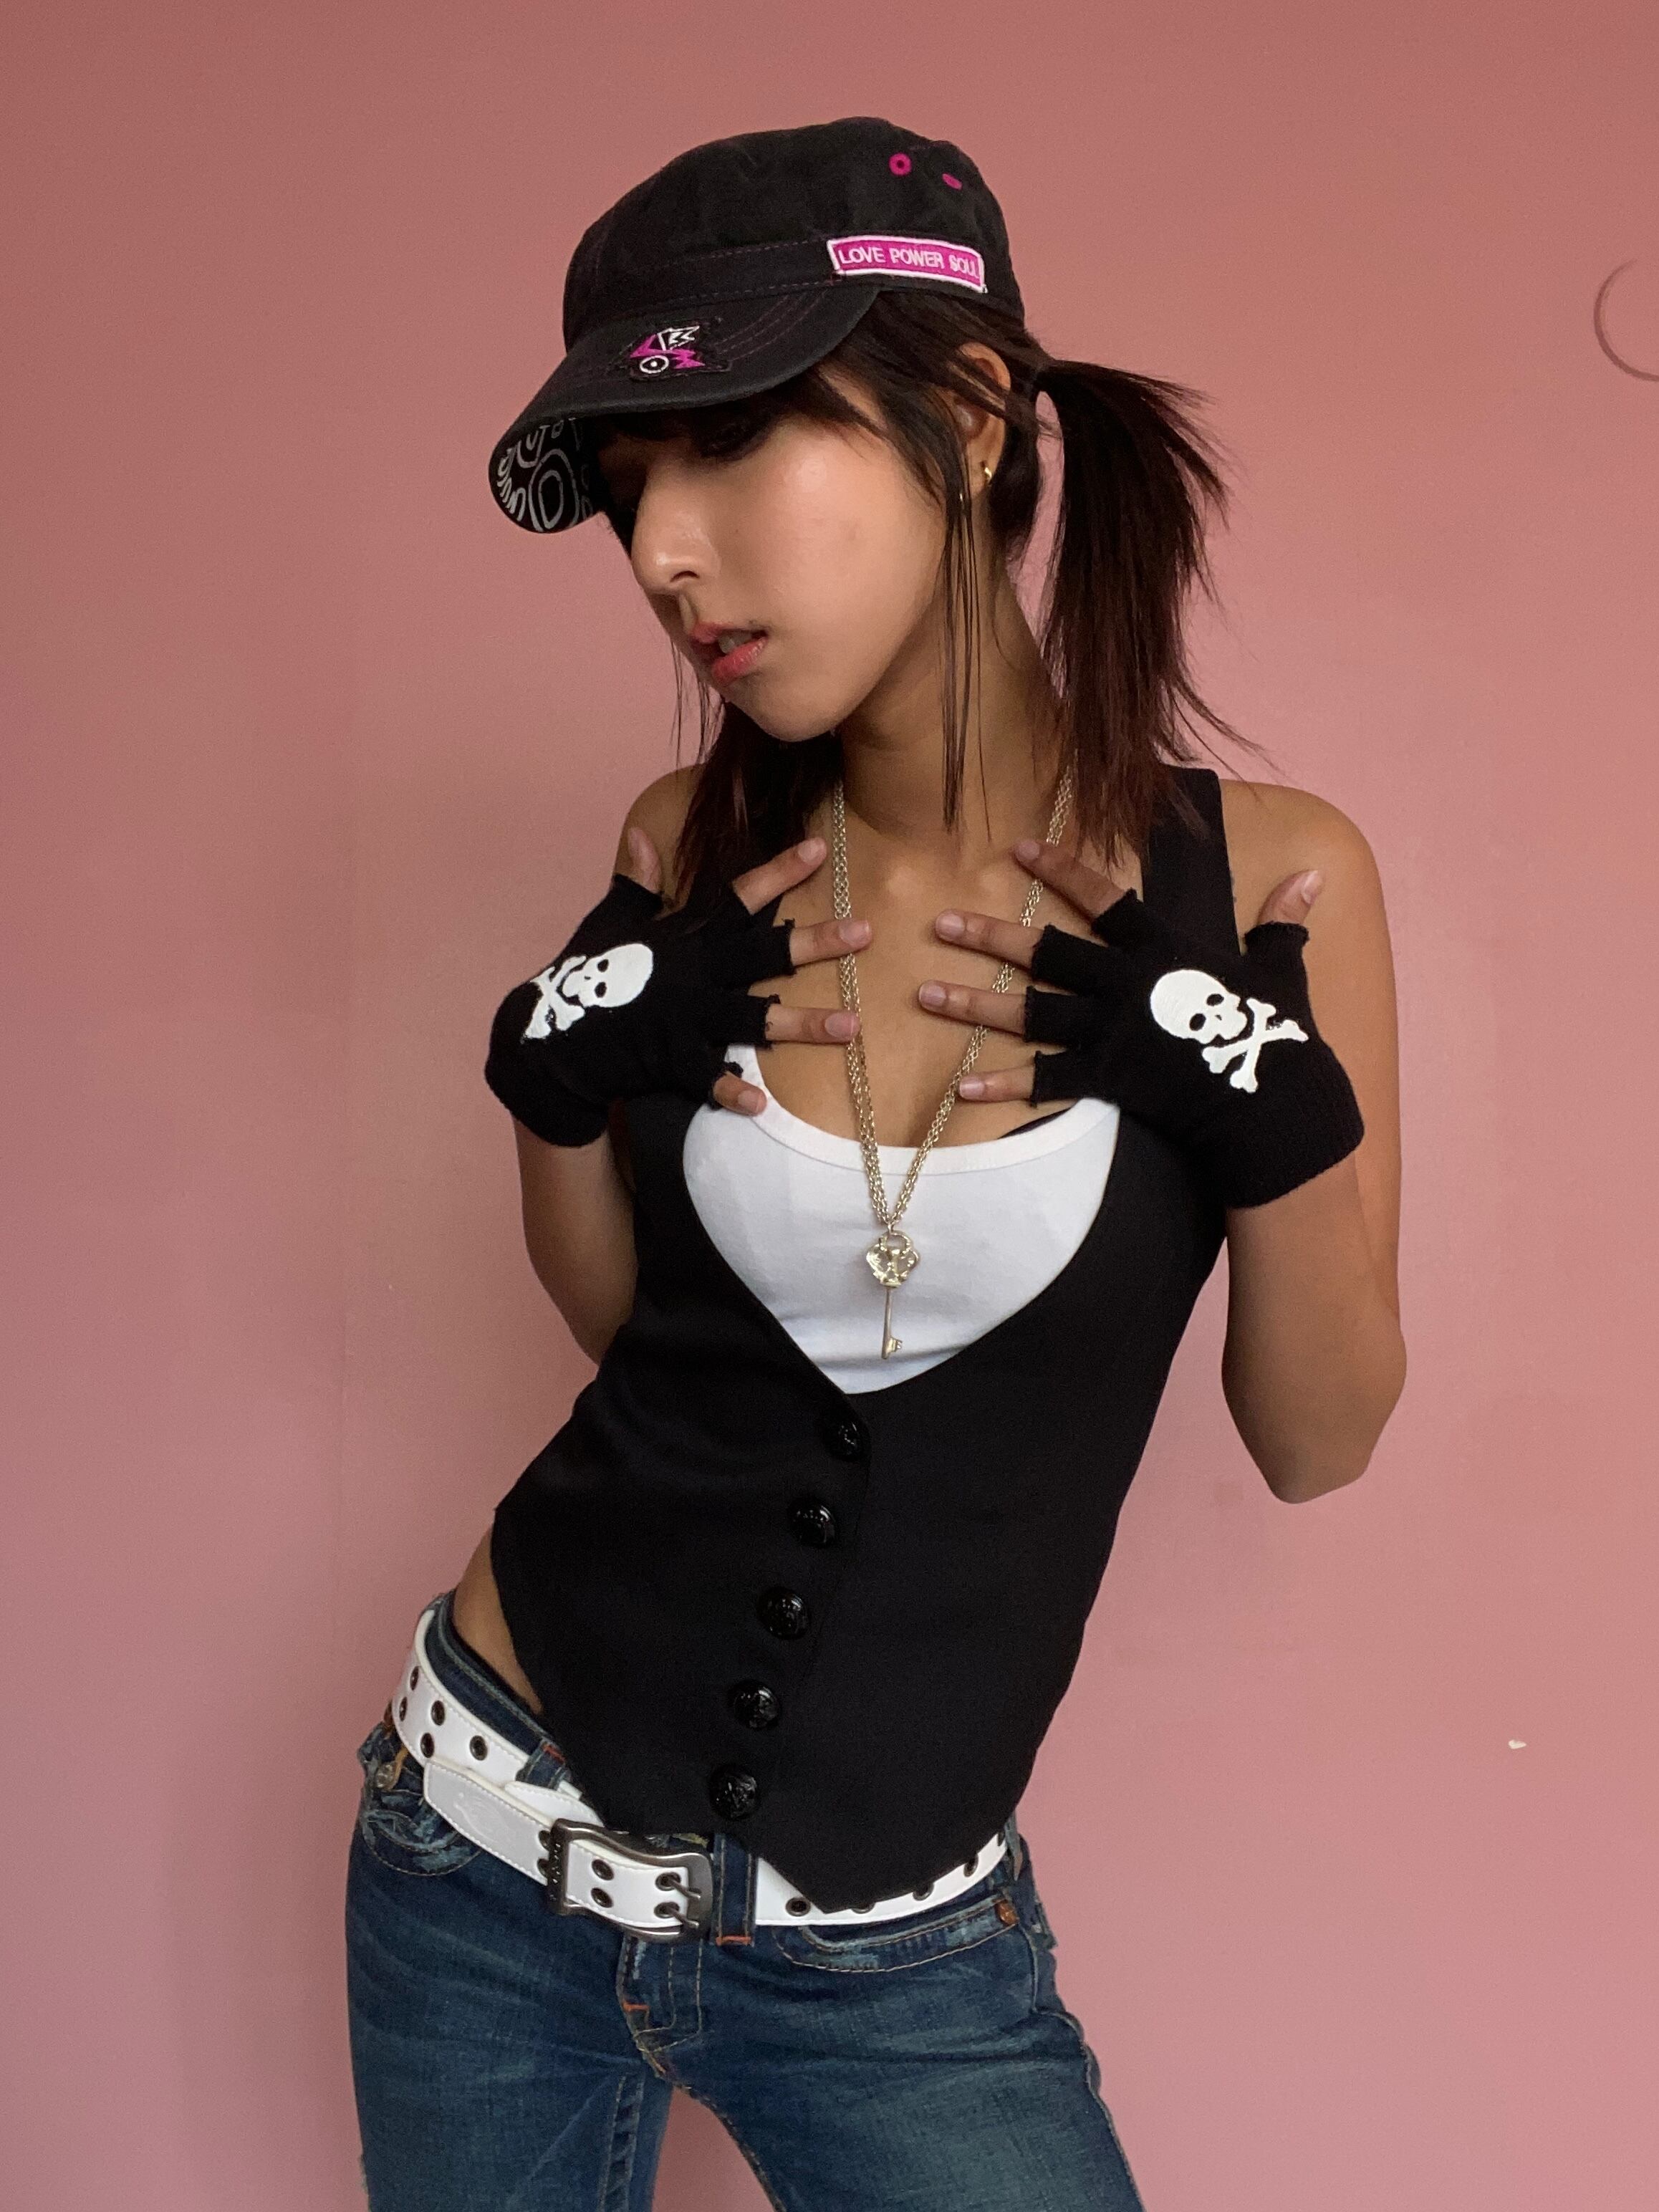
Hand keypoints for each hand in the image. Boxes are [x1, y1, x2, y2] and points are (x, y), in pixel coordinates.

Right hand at [484, 833, 867, 1145]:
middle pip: (760, 953)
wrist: (547, 1038)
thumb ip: (633, 882)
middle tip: (865, 932)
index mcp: (679, 936)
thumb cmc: (581, 976)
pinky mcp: (668, 1060)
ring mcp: (680, 1018)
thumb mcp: (607, 923)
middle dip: (813, 943)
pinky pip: (707, 1078)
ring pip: (751, 1018)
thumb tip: (642, 835)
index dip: (777, 872)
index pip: (736, 896)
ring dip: (802, 1024)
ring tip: (851, 1026)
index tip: (820, 849)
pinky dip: (731, 1089)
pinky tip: (762, 1103)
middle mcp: (688, 973)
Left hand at [917, 839, 1362, 1208]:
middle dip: (988, 935)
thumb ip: (1282, 922)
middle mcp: (1125, 983)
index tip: (1021, 846)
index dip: (1061, 869)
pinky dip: (1001, 1084)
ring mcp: (1111, 1030)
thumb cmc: (1278, 1034)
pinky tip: (960, 1085)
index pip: (1104, 897)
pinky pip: (1043, 1079)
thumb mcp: (1282, 969)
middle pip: (1044, 952)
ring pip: (1027, 1012)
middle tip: (939, 922)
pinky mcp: (1106, 1077)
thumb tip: (1311, 880)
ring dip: (972, 1003)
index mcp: (1162, 948)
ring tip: (924, 993)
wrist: (1273, 1102)